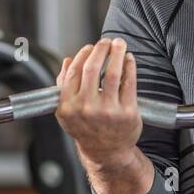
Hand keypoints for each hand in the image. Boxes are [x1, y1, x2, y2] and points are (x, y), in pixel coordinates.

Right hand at [54, 38, 141, 172]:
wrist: (106, 152)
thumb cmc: (87, 128)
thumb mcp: (67, 111)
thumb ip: (64, 86)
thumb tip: (68, 60)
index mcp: (68, 106)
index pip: (74, 72)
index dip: (83, 55)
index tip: (90, 47)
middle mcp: (87, 108)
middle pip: (93, 69)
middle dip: (100, 49)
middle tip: (106, 42)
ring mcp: (108, 111)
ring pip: (113, 73)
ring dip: (117, 53)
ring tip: (119, 44)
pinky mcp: (127, 112)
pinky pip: (129, 83)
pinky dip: (130, 66)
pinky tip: (129, 59)